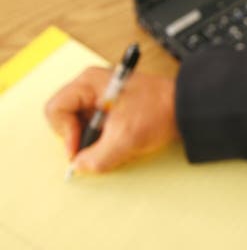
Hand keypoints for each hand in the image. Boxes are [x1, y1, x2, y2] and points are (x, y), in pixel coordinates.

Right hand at [45, 66, 178, 173]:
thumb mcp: (125, 139)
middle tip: (97, 149)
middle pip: (66, 117)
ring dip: (94, 139)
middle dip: (80, 137)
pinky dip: (104, 137)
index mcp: (89, 83)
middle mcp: (92, 85)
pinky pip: (97, 125)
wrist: (188, 109)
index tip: (79, 150)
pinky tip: (120, 140)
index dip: (64, 133)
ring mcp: (103, 95)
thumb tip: (80, 166)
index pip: (56, 109)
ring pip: (81, 123)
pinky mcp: (114, 106)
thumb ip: (97, 157)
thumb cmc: (161, 111)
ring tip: (114, 143)